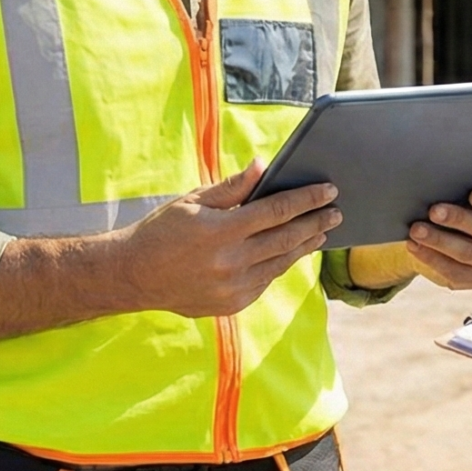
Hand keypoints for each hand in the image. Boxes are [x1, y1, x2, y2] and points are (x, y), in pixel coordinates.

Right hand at [114, 162, 335, 317]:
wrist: (134, 275)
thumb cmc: (162, 230)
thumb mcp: (192, 201)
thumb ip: (231, 187)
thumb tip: (262, 166)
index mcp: (220, 230)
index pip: (276, 210)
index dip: (306, 199)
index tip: (328, 189)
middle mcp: (230, 262)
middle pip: (287, 238)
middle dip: (315, 222)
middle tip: (336, 211)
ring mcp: (233, 287)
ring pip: (281, 263)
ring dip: (305, 245)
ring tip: (321, 231)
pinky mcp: (232, 304)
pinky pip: (266, 281)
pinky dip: (281, 264)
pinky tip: (291, 252)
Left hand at [400, 185, 471, 289]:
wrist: (445, 235)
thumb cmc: (453, 203)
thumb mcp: (459, 193)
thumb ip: (456, 187)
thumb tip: (432, 182)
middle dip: (458, 219)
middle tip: (433, 211)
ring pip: (469, 252)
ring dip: (440, 241)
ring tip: (416, 230)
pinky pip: (455, 271)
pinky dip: (431, 258)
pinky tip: (414, 246)